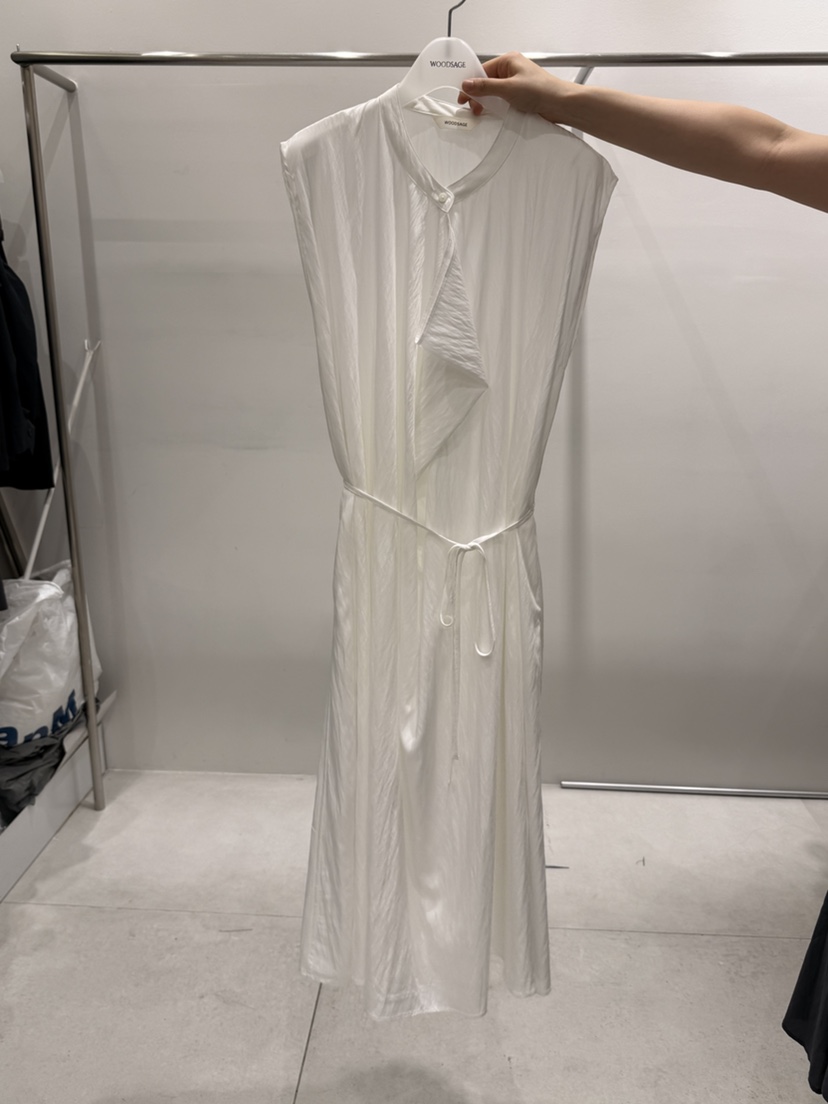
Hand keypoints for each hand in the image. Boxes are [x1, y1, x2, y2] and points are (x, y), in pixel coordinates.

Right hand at [458, 51, 572, 121]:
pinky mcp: (520, 96)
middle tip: (473, 109)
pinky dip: (496, 107)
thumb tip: (466, 84)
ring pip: (494, 92)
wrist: (560, 104)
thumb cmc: (540, 90)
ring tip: (481, 113)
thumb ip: (486, 87)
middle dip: (478, 95)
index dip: (471, 84)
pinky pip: (502, 100)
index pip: (483, 71)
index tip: (462, 97)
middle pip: (487, 82)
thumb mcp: (508, 88)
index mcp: (508, 61)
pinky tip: (492, 114)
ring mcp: (516, 83)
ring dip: (487, 102)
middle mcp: (512, 70)